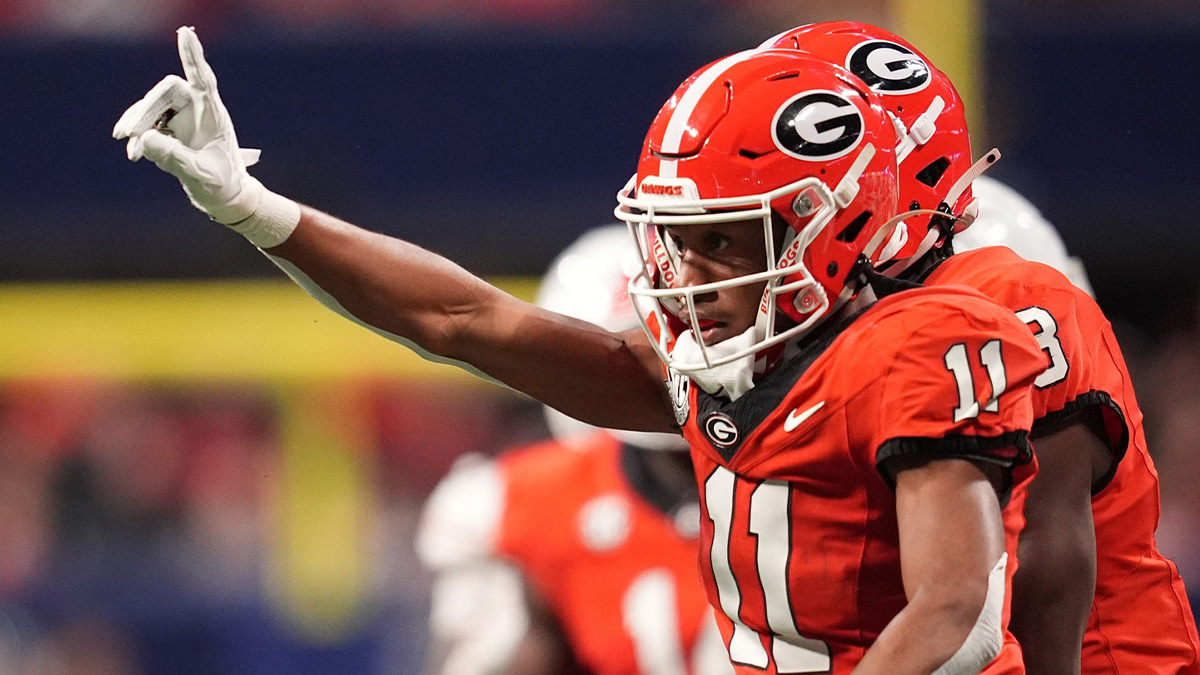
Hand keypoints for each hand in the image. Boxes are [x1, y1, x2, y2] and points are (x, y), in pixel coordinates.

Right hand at [113, 26, 263, 224]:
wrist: (224, 198)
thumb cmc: (221, 186)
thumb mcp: (199, 175)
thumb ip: (174, 158)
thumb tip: (145, 139)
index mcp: (214, 115)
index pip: (203, 79)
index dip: (192, 56)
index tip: (185, 33)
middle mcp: (197, 111)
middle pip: (165, 93)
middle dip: (144, 110)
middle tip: (128, 134)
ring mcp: (182, 118)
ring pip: (151, 106)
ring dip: (137, 123)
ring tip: (131, 149)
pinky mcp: (169, 130)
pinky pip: (147, 125)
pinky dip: (139, 138)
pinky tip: (135, 154)